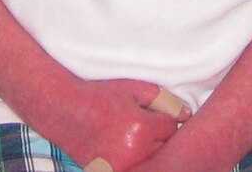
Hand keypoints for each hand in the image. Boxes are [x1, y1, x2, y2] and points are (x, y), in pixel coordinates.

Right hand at [38, 77, 187, 171]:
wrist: (65, 111)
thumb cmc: (100, 96)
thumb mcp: (134, 88)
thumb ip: (164, 100)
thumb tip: (186, 115)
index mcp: (141, 129)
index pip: (172, 128)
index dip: (161, 118)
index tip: (146, 113)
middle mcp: (133, 153)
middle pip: (163, 148)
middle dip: (156, 137)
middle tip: (136, 124)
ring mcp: (120, 168)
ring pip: (150, 161)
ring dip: (146, 151)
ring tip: (127, 136)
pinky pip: (134, 168)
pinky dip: (132, 161)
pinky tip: (118, 147)